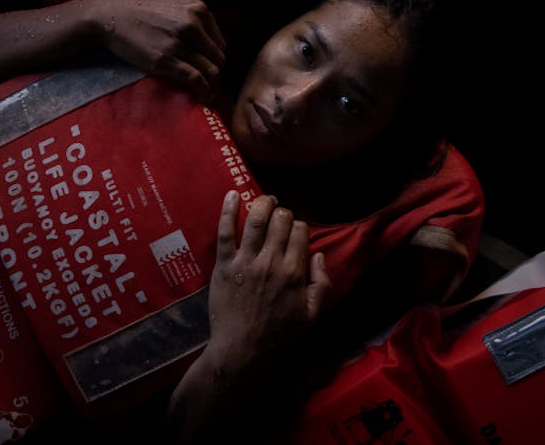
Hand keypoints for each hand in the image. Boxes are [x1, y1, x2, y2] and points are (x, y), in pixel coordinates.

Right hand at [91, 0, 226, 100]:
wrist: (113, 16)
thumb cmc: (142, 10)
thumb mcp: (174, 2)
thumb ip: (195, 16)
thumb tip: (210, 40)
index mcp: (198, 9)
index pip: (220, 42)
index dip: (216, 58)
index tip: (209, 67)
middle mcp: (192, 25)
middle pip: (218, 57)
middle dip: (216, 72)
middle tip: (211, 83)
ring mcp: (179, 43)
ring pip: (211, 70)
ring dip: (212, 84)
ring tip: (210, 93)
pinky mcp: (165, 60)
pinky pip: (195, 79)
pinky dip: (204, 90)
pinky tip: (204, 97)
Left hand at [165, 192, 329, 442]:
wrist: (241, 350)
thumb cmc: (278, 336)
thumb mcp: (311, 316)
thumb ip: (321, 284)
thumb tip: (319, 256)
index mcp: (293, 272)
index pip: (300, 232)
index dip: (300, 226)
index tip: (295, 231)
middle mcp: (271, 261)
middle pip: (280, 221)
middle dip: (283, 212)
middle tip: (280, 215)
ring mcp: (245, 261)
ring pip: (255, 219)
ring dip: (262, 203)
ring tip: (265, 199)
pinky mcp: (224, 265)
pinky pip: (225, 232)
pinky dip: (227, 210)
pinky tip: (232, 194)